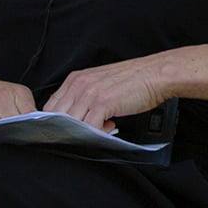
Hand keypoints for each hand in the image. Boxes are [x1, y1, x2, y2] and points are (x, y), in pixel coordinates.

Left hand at [44, 55, 173, 132]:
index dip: (55, 121)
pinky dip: (96, 133)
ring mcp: (90, 94)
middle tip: (81, 134)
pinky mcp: (103, 103)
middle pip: (56, 116)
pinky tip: (110, 128)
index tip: (65, 130)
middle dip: (65, 129)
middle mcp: (79, 85)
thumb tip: (78, 117)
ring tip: (99, 130)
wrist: (156, 74)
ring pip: (70, 123)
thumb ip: (85, 96)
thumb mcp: (101, 82)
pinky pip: (88, 127)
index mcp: (76, 78)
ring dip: (82, 132)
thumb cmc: (134, 79)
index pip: (51, 105)